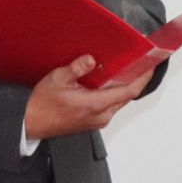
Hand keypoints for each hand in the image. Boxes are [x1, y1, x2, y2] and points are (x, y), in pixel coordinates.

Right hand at [24, 56, 156, 140]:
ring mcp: (98, 120)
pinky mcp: (93, 121)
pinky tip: (108, 81)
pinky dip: (114, 93)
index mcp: (96, 105)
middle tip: (140, 62)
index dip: (143, 78)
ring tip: (126, 69)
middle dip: (135, 79)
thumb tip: (90, 59)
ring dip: (124, 86)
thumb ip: (77, 68)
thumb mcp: (58, 79)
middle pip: (127, 96)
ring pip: (119, 101)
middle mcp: (101, 115)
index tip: (150, 65)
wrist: (30, 123)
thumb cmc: (42, 104)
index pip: (129, 91)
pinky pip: (110, 105)